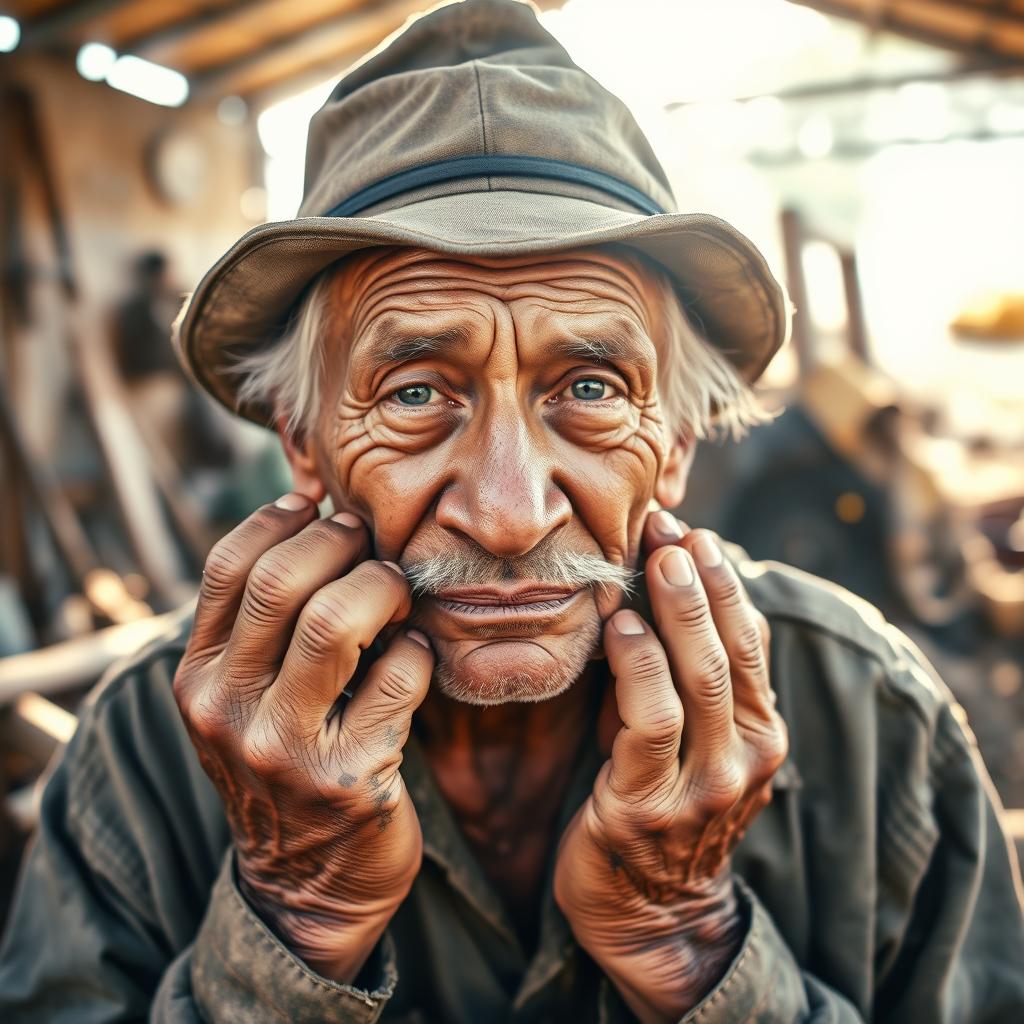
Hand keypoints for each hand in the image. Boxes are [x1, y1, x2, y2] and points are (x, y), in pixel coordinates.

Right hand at [173, 494, 433, 981]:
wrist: (305, 885)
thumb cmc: (286, 764)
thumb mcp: (247, 697)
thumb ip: (262, 623)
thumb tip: (313, 514)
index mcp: (198, 677)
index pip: (228, 567)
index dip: (281, 520)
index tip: (320, 506)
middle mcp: (227, 710)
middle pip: (282, 582)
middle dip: (341, 543)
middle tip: (371, 543)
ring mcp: (284, 749)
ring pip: (337, 621)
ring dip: (382, 588)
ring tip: (397, 593)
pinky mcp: (349, 780)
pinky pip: (399, 678)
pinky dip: (419, 649)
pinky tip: (418, 652)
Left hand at [554, 511, 787, 1022]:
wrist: (652, 916)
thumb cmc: (661, 806)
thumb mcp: (687, 738)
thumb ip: (684, 679)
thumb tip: (655, 594)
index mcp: (761, 730)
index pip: (749, 640)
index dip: (723, 581)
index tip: (691, 530)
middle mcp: (747, 755)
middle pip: (729, 648)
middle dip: (701, 578)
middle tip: (669, 524)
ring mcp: (706, 783)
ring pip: (699, 677)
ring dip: (679, 610)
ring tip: (657, 557)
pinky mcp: (649, 804)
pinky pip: (649, 719)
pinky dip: (637, 664)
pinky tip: (620, 624)